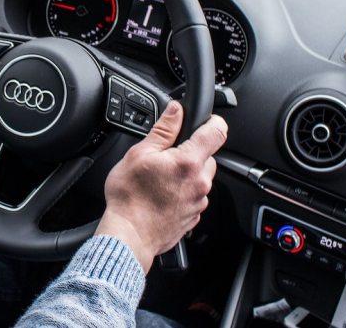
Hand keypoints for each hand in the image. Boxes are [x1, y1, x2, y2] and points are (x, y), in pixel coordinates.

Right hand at [95, 101, 227, 272]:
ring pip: (201, 177)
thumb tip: (176, 110)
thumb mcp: (140, 153)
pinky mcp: (194, 216)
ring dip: (187, 174)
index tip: (206, 120)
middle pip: (208, 156)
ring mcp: (199, 201)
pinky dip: (183, 192)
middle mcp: (200, 182)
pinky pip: (195, 196)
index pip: (217, 132)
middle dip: (192, 152)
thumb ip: (164, 129)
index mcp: (188, 162)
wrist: (128, 236)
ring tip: (161, 179)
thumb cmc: (130, 197)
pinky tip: (162, 195)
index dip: (213, 121)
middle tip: (167, 157)